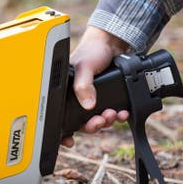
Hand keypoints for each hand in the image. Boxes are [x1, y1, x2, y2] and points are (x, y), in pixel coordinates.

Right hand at [61, 26, 130, 146]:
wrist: (113, 43)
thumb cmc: (92, 50)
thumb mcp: (84, 66)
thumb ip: (83, 85)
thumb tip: (88, 104)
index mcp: (64, 91)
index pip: (60, 115)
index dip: (62, 131)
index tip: (69, 140)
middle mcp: (76, 97)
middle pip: (80, 122)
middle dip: (92, 125)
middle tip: (100, 121)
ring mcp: (91, 99)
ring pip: (96, 120)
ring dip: (106, 121)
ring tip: (114, 114)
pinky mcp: (106, 99)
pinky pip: (110, 114)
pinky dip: (117, 116)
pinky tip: (122, 112)